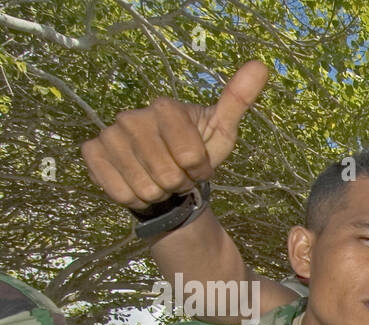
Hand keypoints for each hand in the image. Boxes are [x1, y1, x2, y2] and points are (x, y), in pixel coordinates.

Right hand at [81, 60, 267, 211]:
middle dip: (179, 184)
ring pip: (145, 187)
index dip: (199, 170)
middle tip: (177, 174)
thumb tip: (261, 66)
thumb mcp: (221, 130)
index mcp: (165, 107)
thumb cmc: (196, 150)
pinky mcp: (92, 153)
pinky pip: (120, 192)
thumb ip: (237, 101)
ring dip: (158, 193)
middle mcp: (132, 116)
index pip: (190, 157)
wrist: (164, 172)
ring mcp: (109, 134)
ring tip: (159, 179)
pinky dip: (134, 198)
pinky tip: (138, 184)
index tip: (198, 164)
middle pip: (168, 175)